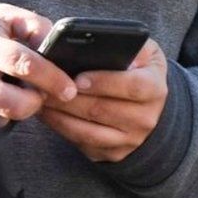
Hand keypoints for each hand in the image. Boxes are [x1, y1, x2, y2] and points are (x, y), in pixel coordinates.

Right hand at [0, 4, 76, 125]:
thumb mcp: (10, 17)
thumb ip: (36, 28)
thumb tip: (55, 48)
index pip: (20, 62)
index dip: (49, 77)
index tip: (68, 89)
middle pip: (6, 100)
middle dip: (33, 102)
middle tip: (42, 94)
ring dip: (19, 109)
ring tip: (22, 92)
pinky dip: (6, 115)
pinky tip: (9, 98)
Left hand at [39, 39, 167, 161]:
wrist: (149, 107)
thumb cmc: (139, 71)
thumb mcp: (144, 53)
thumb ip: (128, 44)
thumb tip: (101, 45)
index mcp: (155, 89)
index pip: (132, 86)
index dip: (104, 82)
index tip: (78, 78)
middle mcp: (146, 118)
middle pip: (103, 110)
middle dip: (70, 98)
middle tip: (44, 85)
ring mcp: (130, 140)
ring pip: (88, 131)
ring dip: (60, 114)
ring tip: (41, 98)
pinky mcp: (113, 153)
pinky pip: (82, 142)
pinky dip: (61, 128)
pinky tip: (47, 113)